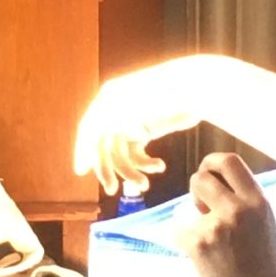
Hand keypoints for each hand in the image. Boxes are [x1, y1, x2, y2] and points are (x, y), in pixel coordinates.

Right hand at [74, 58, 209, 195]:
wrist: (194, 87)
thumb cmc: (159, 92)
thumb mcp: (123, 104)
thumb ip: (98, 123)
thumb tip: (84, 142)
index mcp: (107, 102)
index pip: (88, 130)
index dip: (84, 151)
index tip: (81, 172)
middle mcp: (116, 113)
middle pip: (104, 148)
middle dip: (108, 169)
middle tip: (112, 189)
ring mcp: (132, 123)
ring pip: (123, 156)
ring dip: (131, 172)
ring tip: (144, 185)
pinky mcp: (148, 131)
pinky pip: (139, 155)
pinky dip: (147, 165)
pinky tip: (159, 166)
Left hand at [177, 152, 275, 276]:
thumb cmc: (268, 269)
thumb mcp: (266, 224)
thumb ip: (246, 203)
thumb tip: (217, 188)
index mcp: (258, 201)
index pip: (228, 161)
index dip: (211, 163)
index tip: (207, 174)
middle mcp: (238, 208)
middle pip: (200, 178)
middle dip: (196, 191)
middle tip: (204, 211)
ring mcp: (217, 226)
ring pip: (185, 210)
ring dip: (192, 223)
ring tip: (213, 246)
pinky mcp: (199, 246)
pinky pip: (178, 232)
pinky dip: (185, 244)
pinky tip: (203, 260)